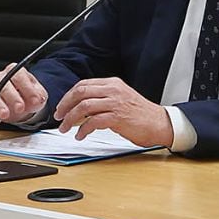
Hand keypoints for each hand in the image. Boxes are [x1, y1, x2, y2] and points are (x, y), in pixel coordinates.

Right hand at [0, 65, 47, 122]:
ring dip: (1, 105)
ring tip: (6, 113)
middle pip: (5, 84)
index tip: (34, 100)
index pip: (19, 76)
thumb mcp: (38, 93)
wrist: (23, 104)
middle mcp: (2, 77)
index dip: (27, 88)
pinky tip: (2, 115)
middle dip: (13, 97)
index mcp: (16, 70)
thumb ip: (38, 95)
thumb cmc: (29, 94)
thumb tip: (37, 100)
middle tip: (20, 107)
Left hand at [54, 78, 170, 147]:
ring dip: (70, 119)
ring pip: (84, 107)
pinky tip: (80, 135)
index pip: (84, 84)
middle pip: (80, 93)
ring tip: (65, 128)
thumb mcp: (121, 98)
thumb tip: (81, 106)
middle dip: (65, 105)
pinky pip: (93, 122)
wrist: (160, 123)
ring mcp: (115, 103)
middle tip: (59, 116)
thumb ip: (103, 98)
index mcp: (113, 84)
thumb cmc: (141, 114)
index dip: (68, 96)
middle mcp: (113, 90)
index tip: (62, 106)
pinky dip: (82, 129)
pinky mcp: (118, 117)